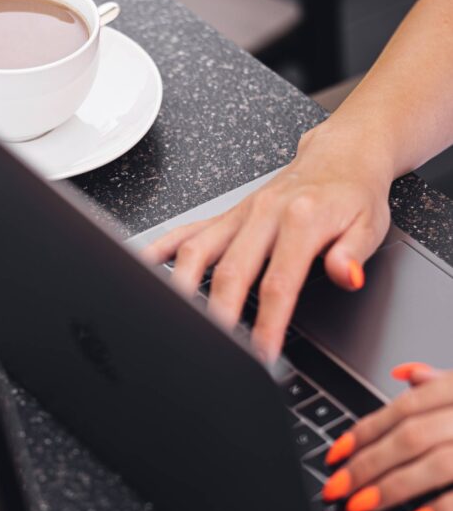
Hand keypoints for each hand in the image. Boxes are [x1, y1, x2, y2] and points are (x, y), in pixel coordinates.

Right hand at [142, 121, 392, 361]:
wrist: (341, 156)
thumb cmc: (353, 193)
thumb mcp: (370, 225)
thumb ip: (353, 253)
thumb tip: (346, 275)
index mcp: (301, 220)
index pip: (278, 283)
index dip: (267, 324)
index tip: (261, 355)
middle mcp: (264, 214)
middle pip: (230, 272)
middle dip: (218, 315)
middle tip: (213, 349)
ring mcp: (240, 214)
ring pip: (198, 250)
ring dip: (181, 286)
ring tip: (171, 319)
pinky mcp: (227, 215)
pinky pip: (187, 231)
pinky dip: (160, 249)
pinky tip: (140, 268)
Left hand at [323, 363, 452, 510]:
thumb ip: (439, 382)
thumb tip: (404, 373)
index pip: (403, 409)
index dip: (364, 432)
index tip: (335, 454)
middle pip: (411, 436)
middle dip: (368, 463)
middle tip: (337, 486)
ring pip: (436, 463)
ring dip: (394, 486)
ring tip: (362, 504)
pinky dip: (440, 509)